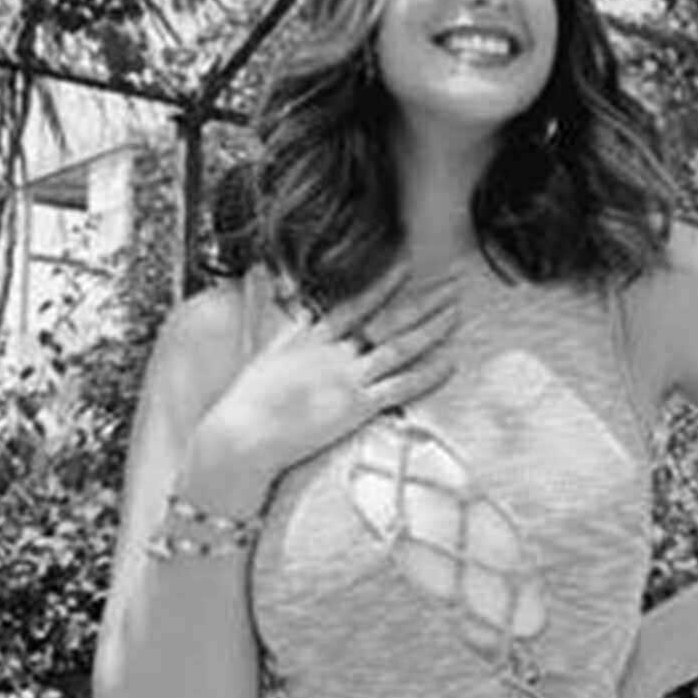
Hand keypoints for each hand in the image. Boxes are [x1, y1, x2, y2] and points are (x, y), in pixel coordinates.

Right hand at [183, 261, 459, 508]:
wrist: (240, 436)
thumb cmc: (245, 402)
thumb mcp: (265, 353)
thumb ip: (286, 326)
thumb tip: (293, 300)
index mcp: (312, 337)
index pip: (356, 301)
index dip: (384, 281)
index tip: (407, 262)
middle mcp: (335, 351)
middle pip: (389, 318)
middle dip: (422, 299)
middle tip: (450, 281)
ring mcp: (348, 378)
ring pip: (401, 346)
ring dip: (432, 326)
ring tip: (457, 310)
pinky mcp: (357, 407)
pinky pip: (402, 387)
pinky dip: (428, 374)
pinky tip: (451, 361)